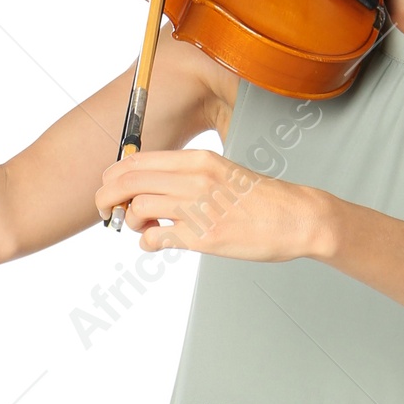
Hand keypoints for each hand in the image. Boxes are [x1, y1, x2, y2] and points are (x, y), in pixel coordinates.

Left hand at [94, 149, 332, 261]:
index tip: (111, 190)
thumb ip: (185, 177)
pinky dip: (147, 244)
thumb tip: (151, 188)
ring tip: (144, 229)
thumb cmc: (259, 200)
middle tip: (108, 211)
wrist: (296, 218)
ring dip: (132, 223)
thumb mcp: (220, 174)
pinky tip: (155, 244)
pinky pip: (156, 238)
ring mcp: (198, 207)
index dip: (112, 177)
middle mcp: (194, 178)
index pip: (136, 161)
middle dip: (107, 198)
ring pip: (138, 209)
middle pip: (127, 182)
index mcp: (196, 160)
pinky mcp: (204, 236)